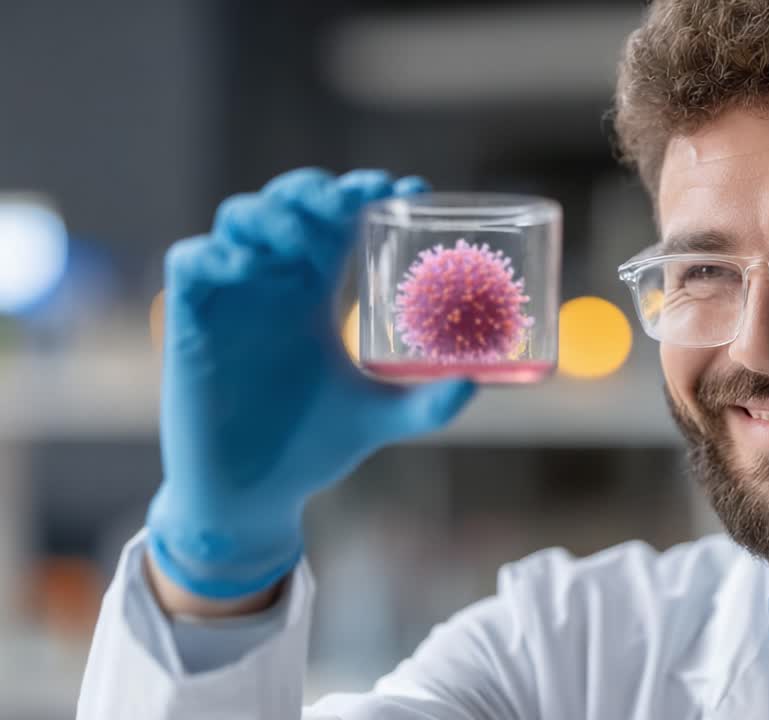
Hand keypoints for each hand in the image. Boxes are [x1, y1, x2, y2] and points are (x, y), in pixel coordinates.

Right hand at [146, 169, 474, 599]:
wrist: (253, 493)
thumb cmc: (312, 446)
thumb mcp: (379, 417)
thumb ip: (427, 404)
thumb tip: (474, 385)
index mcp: (316, 291)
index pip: (339, 221)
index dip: (366, 194)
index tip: (407, 189)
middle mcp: (274, 283)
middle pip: (289, 202)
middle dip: (318, 189)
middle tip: (353, 198)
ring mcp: (231, 296)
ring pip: (240, 217)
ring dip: (272, 213)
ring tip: (304, 237)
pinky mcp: (188, 318)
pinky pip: (191, 261)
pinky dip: (217, 252)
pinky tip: (248, 266)